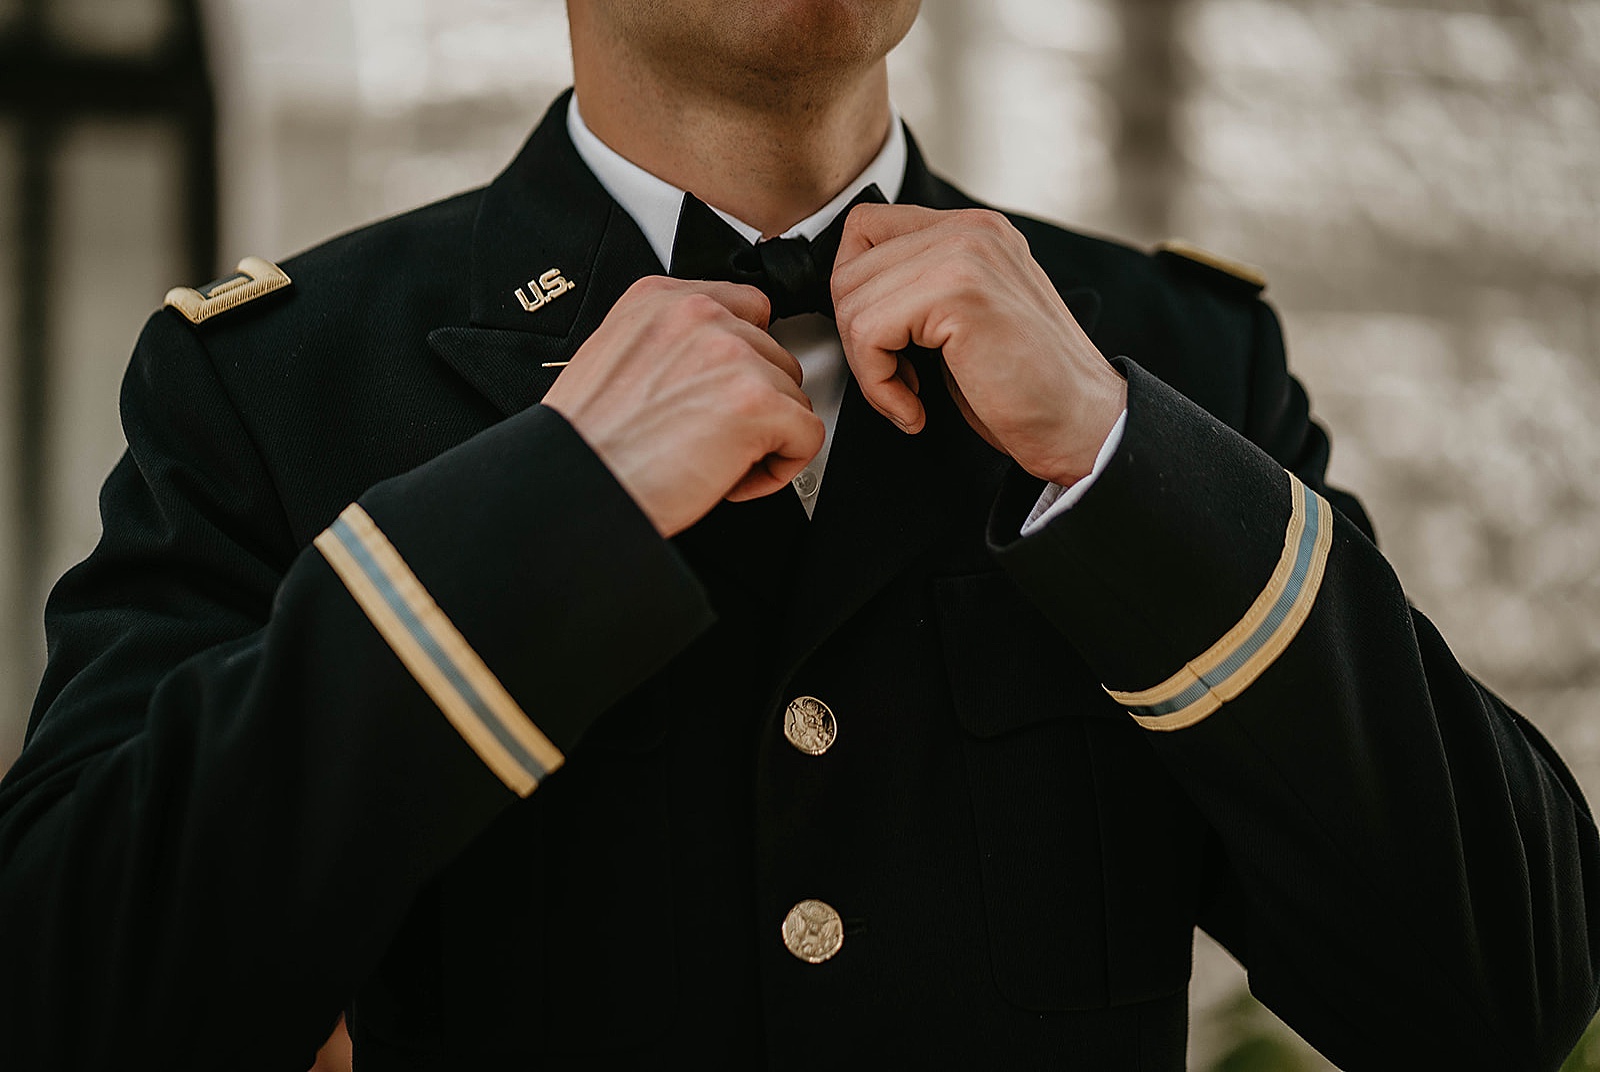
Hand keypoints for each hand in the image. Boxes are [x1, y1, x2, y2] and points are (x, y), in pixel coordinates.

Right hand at [542, 277, 824, 536]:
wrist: (577, 486)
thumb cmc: (588, 443)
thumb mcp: (613, 356)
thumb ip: (669, 342)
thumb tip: (716, 360)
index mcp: (660, 299)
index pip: (746, 309)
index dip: (744, 361)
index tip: (725, 393)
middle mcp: (699, 315)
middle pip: (775, 355)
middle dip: (753, 403)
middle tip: (711, 437)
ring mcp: (732, 355)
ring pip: (793, 395)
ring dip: (765, 436)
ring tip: (714, 459)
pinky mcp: (757, 403)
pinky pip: (808, 435)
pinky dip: (780, 469)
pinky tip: (732, 479)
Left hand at [831, 205, 1126, 486]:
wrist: (1085, 426)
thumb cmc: (1028, 389)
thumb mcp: (964, 322)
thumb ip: (919, 291)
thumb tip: (850, 295)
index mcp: (973, 231)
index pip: (865, 230)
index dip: (855, 295)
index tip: (882, 345)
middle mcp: (971, 230)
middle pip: (850, 266)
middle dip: (856, 337)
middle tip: (894, 379)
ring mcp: (968, 253)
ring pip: (852, 300)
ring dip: (867, 366)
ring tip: (907, 394)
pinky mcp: (960, 291)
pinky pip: (869, 332)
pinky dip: (878, 385)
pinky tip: (914, 407)